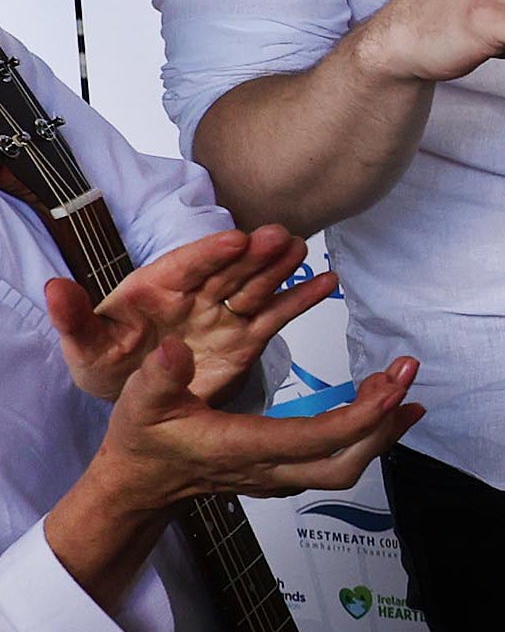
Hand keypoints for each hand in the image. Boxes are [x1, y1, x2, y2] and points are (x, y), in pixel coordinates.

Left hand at [45, 225, 326, 404]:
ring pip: (255, 285)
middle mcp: (196, 294)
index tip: (235, 239)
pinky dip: (300, 298)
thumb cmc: (109, 363)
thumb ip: (73, 318)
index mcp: (156, 287)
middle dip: (253, 253)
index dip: (210, 252)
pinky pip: (276, 314)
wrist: (135, 393)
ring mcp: (224, 313)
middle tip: (279, 237)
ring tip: (302, 251)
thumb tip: (53, 287)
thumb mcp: (85, 346)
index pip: (186, 264)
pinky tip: (326, 282)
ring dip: (279, 268)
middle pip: (228, 269)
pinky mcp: (245, 337)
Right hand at [88, 337, 422, 511]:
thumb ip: (159, 377)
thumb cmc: (143, 438)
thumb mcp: (140, 402)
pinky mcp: (284, 472)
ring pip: (346, 467)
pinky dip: (367, 435)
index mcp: (241, 448)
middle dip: (383, 424)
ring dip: (382, 430)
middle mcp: (269, 469)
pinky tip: (385, 407)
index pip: (314, 440)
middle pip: (345, 463)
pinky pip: (337, 460)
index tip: (392, 386)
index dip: (360, 417)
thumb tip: (174, 349)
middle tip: (406, 377)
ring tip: (404, 388)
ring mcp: (279, 476)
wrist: (140, 481)